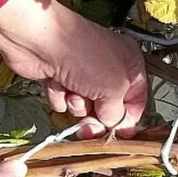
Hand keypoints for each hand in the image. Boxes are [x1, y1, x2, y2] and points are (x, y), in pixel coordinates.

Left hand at [0, 0, 147, 138]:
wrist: (40, 41)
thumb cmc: (81, 52)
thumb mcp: (114, 88)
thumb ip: (118, 113)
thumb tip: (115, 125)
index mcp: (129, 64)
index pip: (136, 100)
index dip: (128, 119)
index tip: (119, 135)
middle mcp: (107, 68)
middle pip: (108, 108)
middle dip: (98, 117)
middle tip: (92, 124)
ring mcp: (82, 73)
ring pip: (84, 107)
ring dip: (77, 104)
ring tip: (73, 90)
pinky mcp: (60, 78)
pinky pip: (63, 102)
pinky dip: (59, 97)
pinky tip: (57, 83)